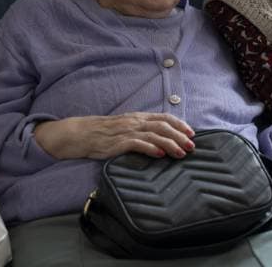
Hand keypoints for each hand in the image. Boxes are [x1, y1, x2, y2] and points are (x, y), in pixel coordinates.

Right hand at [34, 112, 193, 159]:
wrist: (80, 134)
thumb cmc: (105, 132)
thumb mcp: (126, 126)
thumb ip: (142, 129)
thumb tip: (163, 137)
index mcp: (139, 117)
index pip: (164, 118)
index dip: (180, 125)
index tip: (192, 133)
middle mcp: (135, 122)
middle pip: (163, 126)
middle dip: (179, 136)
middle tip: (191, 146)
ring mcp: (127, 131)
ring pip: (154, 135)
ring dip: (170, 144)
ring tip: (181, 153)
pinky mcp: (118, 143)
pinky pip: (137, 144)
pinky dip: (150, 148)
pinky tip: (160, 154)